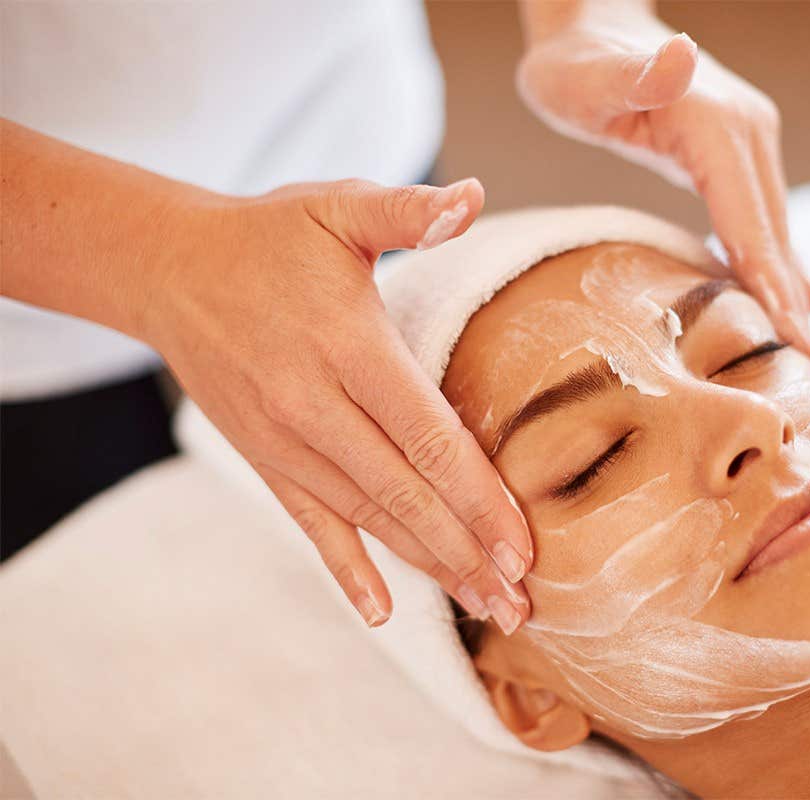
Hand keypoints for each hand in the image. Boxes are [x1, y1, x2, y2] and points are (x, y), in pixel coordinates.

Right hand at [146, 178, 532, 633]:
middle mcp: (315, 406)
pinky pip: (309, 524)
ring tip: (482, 606)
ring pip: (368, 518)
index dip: (480, 496)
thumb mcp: (338, 207)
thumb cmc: (270, 235)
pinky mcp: (264, 459)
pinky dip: (345, 570)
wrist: (168, 268)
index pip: (428, 437)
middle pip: (406, 493)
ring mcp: (285, 440)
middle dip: (468, 550)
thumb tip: (471, 197)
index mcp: (349, 346)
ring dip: (428, 566)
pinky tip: (379, 611)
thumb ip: (407, 211)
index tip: (524, 545)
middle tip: (520, 603)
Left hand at [517, 10, 809, 358]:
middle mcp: (748, 134)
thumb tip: (682, 52)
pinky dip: (783, 262)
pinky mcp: (737, 153)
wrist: (589, 26)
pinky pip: (763, 218)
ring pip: (775, 231)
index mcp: (718, 128)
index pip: (752, 225)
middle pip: (774, 235)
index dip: (774, 287)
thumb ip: (638, 76)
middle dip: (793, 306)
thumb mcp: (590, 77)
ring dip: (794, 292)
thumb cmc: (575, 65)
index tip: (797, 344)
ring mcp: (749, 142)